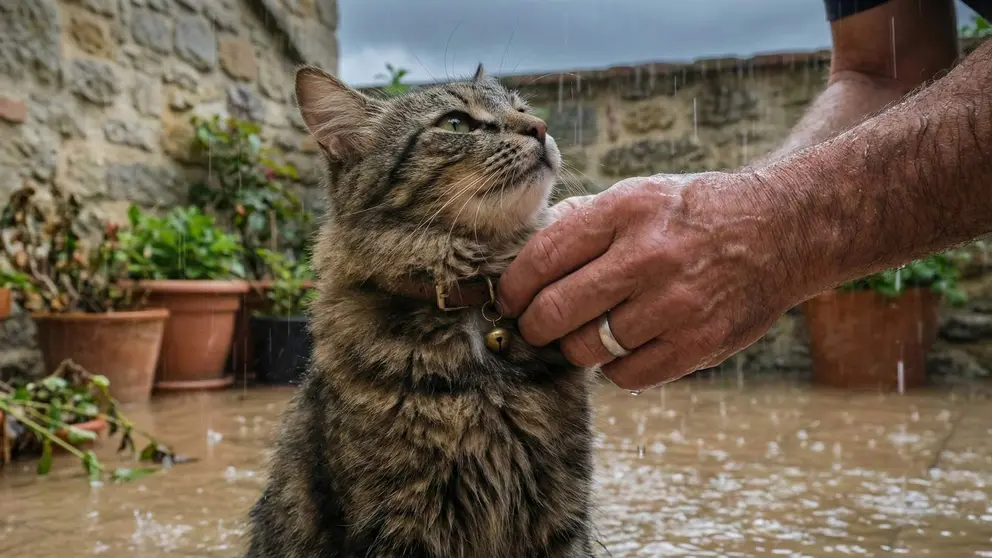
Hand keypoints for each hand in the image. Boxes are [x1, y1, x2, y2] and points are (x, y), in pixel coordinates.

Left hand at [499, 172, 803, 390]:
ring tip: (585, 333)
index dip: (513, 288)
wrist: (781, 229)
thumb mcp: (638, 194)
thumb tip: (525, 254)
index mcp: (624, 211)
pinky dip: (613, 367)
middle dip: (532, 326)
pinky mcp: (699, 343)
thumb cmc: (694, 214)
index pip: (542, 258)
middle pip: (555, 311)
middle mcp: (648, 256)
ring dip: (575, 347)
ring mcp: (676, 303)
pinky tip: (623, 347)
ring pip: (587, 349)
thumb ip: (582, 220)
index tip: (508, 300)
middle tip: (533, 328)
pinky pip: (626, 375)